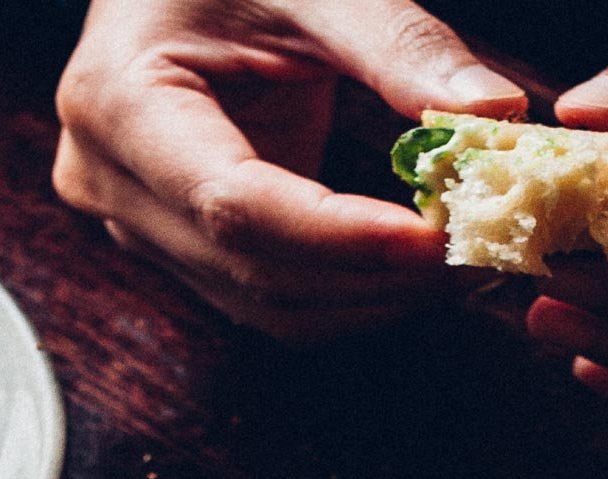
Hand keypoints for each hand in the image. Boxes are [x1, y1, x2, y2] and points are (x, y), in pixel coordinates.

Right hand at [54, 0, 525, 339]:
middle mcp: (109, 180)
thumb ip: (399, 43)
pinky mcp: (181, 243)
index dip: (343, 236)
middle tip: (486, 251)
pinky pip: (274, 298)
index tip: (438, 239)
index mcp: (118, 102)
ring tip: (467, 260)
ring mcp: (139, 223)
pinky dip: (356, 292)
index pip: (235, 205)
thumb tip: (497, 112)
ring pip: (270, 305)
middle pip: (257, 270)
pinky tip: (420, 265)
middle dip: (380, 275)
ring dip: (378, 297)